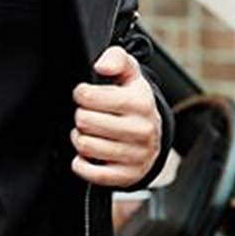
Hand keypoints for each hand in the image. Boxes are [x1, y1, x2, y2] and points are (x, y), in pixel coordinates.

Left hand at [69, 45, 161, 186]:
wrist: (154, 139)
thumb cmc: (134, 104)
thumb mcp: (130, 75)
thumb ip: (116, 59)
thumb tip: (102, 65)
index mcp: (141, 103)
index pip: (90, 97)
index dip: (81, 94)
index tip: (85, 95)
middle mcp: (141, 130)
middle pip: (84, 121)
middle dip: (81, 116)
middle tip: (88, 115)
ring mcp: (135, 155)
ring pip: (85, 146)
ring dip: (80, 138)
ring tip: (90, 133)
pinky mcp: (127, 176)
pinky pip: (90, 173)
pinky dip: (81, 163)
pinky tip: (88, 154)